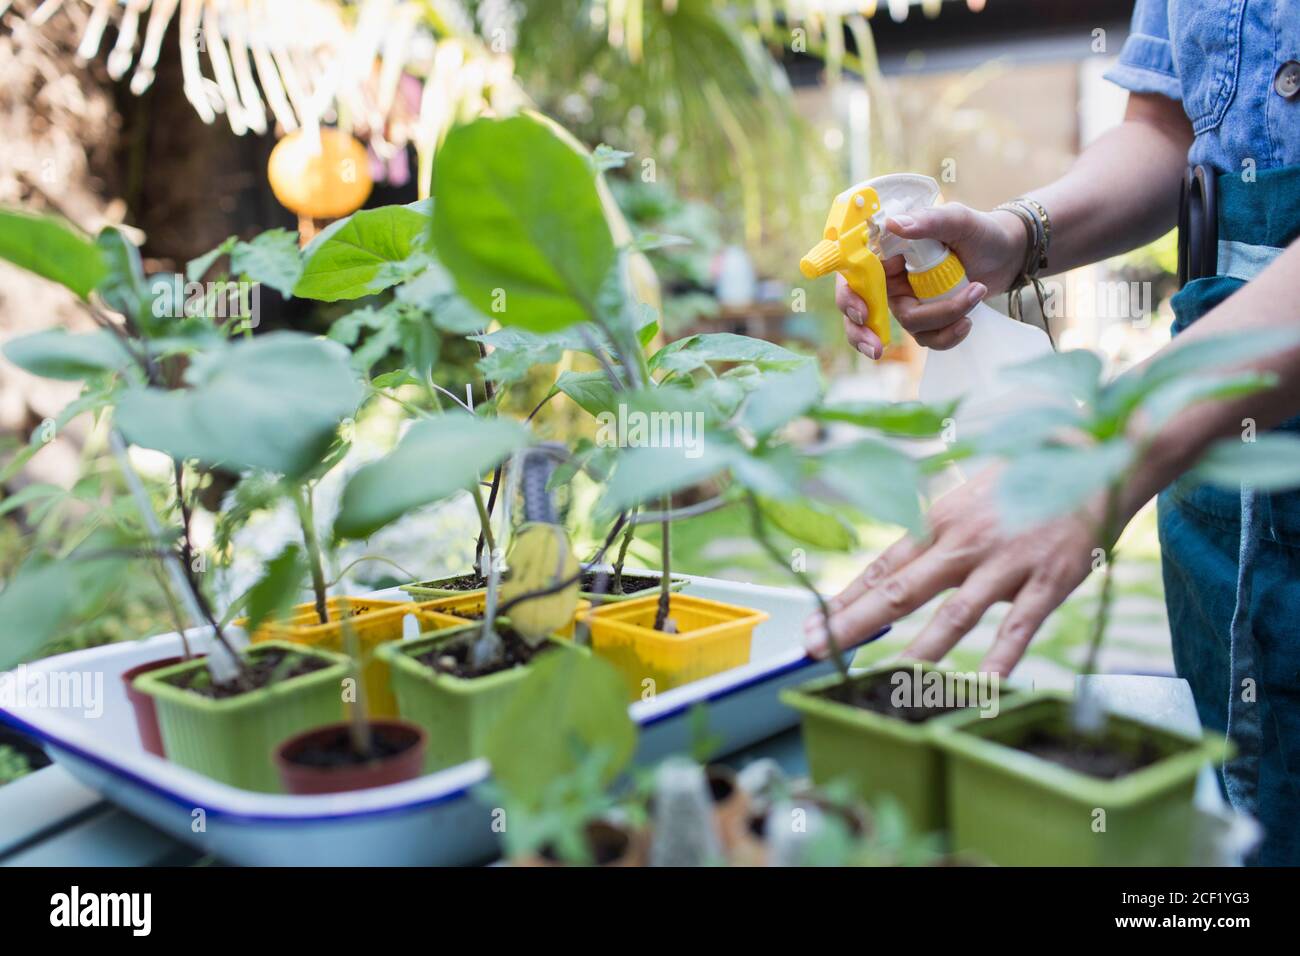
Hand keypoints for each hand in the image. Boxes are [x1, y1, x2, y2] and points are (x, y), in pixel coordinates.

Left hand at [802, 468, 1110, 675]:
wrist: (1096, 458)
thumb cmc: (1025, 479)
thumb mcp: (968, 499)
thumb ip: (937, 537)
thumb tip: (898, 574)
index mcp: (939, 521)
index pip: (881, 568)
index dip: (844, 600)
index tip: (812, 626)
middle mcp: (963, 542)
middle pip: (898, 591)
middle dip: (853, 624)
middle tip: (817, 650)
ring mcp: (1005, 564)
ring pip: (953, 615)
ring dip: (919, 651)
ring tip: (886, 680)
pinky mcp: (1048, 580)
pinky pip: (1020, 626)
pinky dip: (1001, 658)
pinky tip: (984, 686)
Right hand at [839, 205, 1025, 358]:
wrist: (1009, 254)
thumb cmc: (980, 231)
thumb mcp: (958, 219)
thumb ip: (928, 221)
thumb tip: (894, 224)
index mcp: (888, 251)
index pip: (854, 275)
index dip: (849, 297)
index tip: (862, 313)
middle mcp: (891, 278)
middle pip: (863, 312)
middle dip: (864, 334)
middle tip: (876, 349)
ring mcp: (909, 300)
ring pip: (907, 326)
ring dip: (940, 320)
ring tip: (974, 294)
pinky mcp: (928, 318)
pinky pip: (927, 337)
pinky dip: (948, 335)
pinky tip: (968, 321)